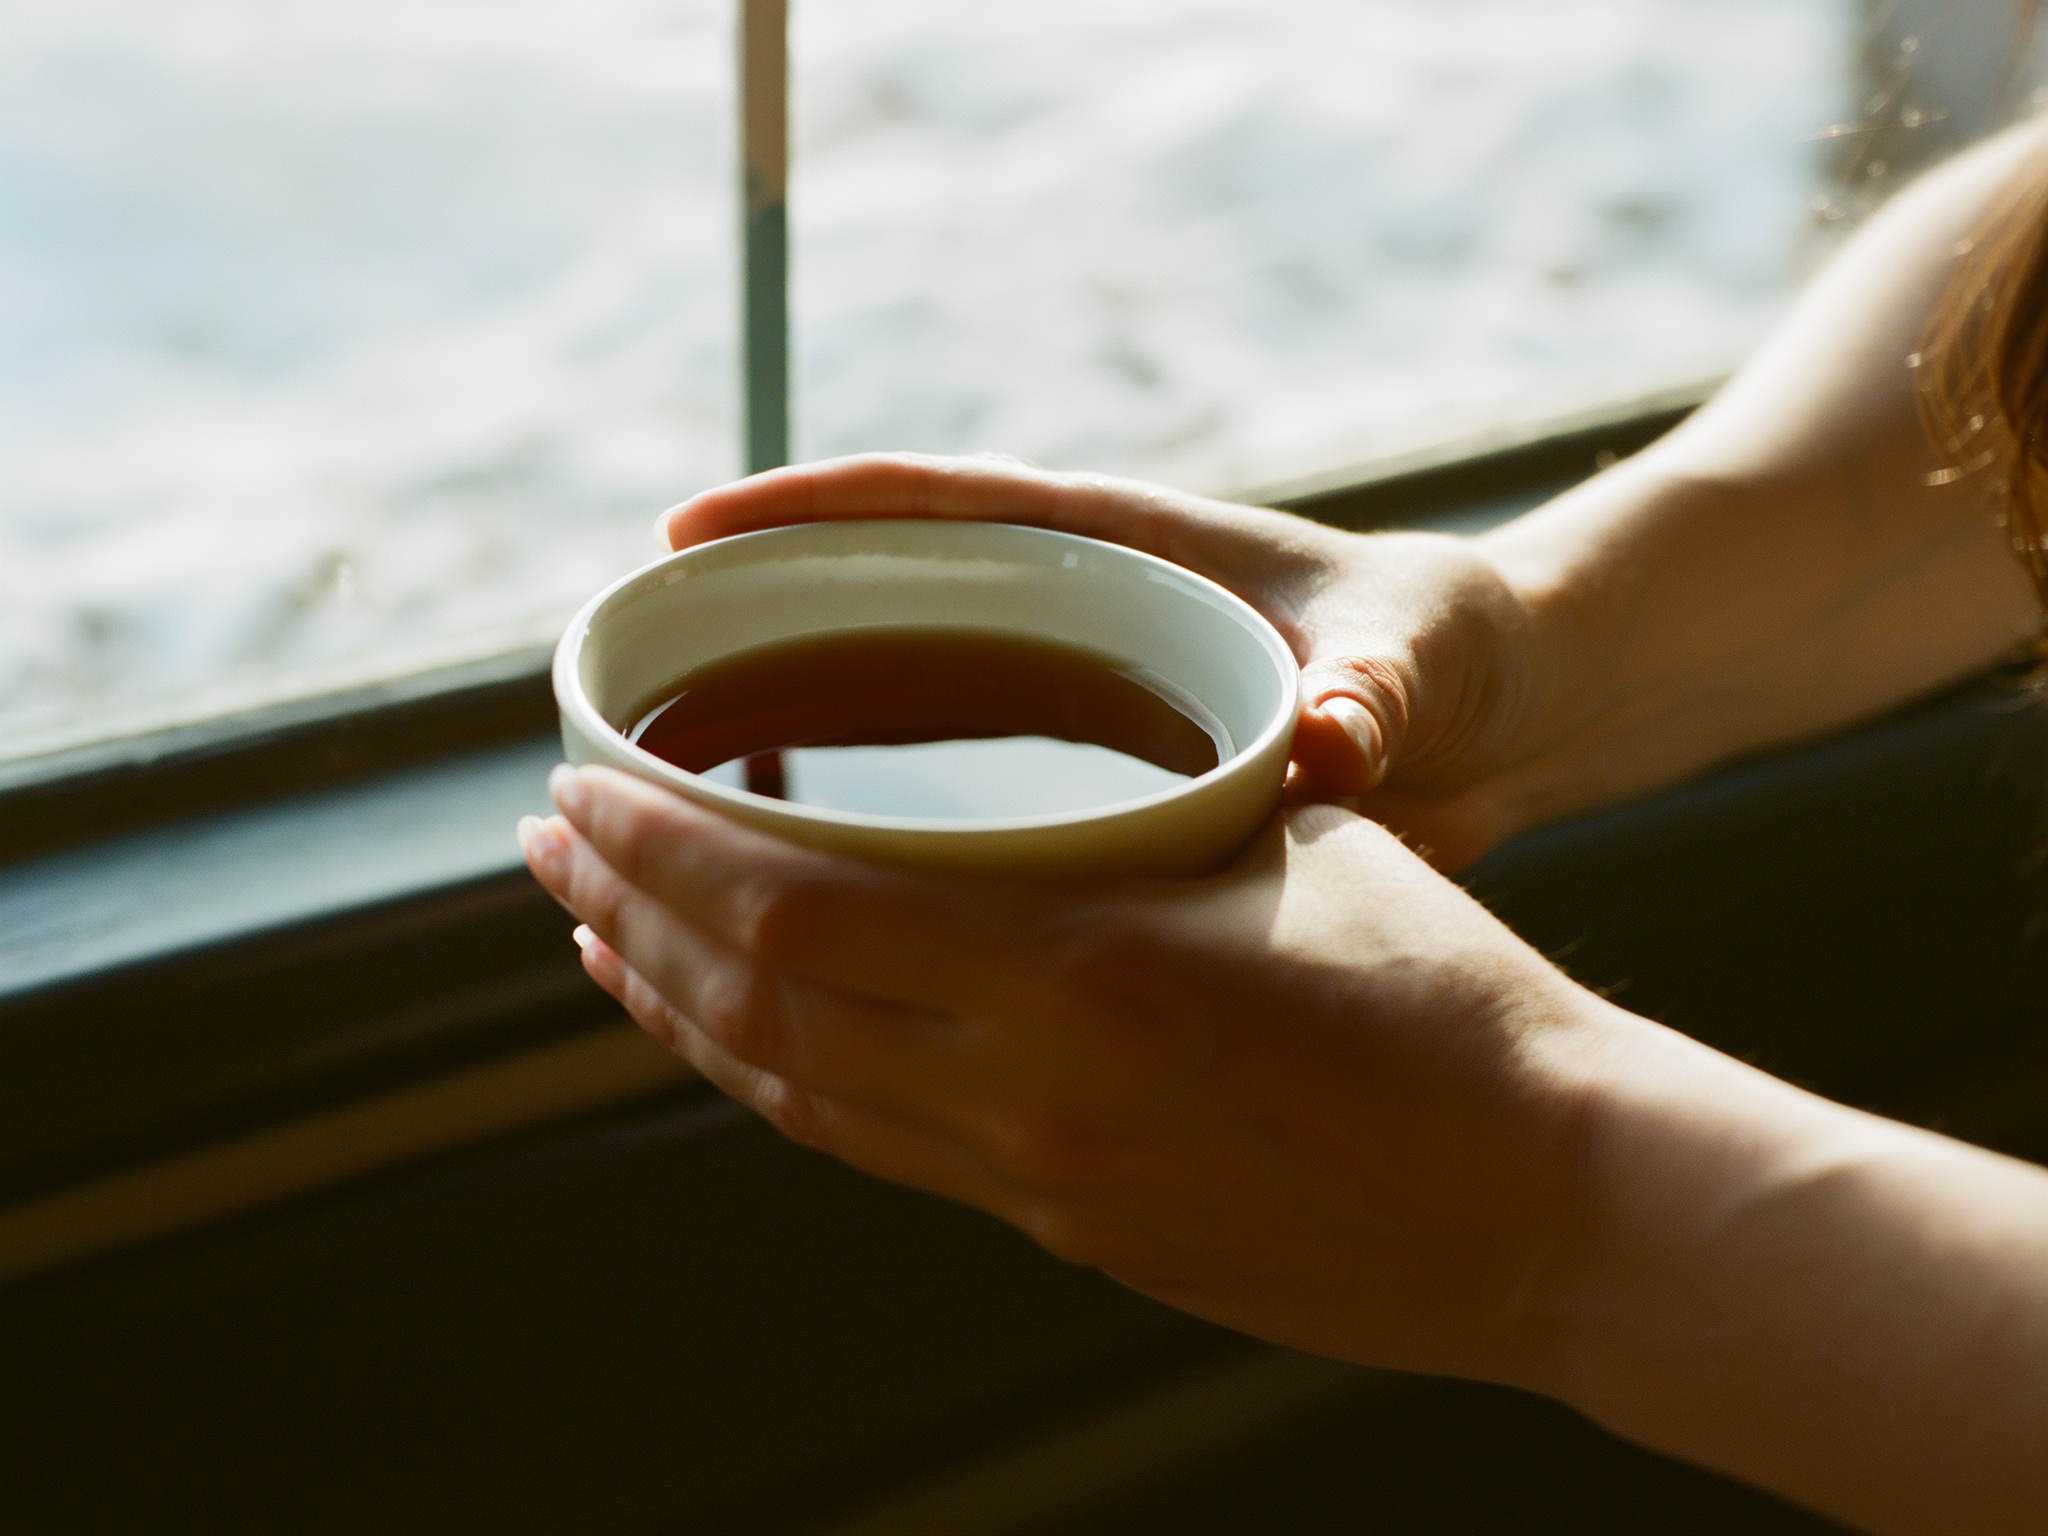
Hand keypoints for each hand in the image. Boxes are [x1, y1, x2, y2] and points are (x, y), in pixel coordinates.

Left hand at [519, 763, 1622, 1387]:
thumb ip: (1118, 840)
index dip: (661, 847)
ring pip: (799, 1094)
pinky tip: (753, 1042)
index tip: (581, 788)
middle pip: (758, 1003)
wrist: (1551, 1202)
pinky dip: (787, 1084)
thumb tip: (1003, 816)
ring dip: (683, 1013)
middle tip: (547, 849)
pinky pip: (882, 1149)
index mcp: (1077, 965)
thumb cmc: (1447, 999)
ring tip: (607, 945)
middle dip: (631, 916)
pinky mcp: (1072, 1233)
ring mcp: (1041, 1184)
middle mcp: (1029, 1091)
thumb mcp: (1281, 852)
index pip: (791, 904)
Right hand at [662, 454, 1545, 868]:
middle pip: (875, 610)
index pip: (941, 505)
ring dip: (782, 747)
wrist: (1511, 718)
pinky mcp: (1092, 788)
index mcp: (1133, 552)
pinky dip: (873, 843)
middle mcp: (1078, 620)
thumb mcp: (1425, 653)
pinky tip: (796, 909)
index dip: (810, 511)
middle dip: (748, 638)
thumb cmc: (1464, 648)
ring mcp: (1074, 705)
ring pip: (891, 710)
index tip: (688, 529)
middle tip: (617, 691)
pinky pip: (951, 807)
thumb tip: (1340, 735)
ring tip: (657, 813)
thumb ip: (1378, 686)